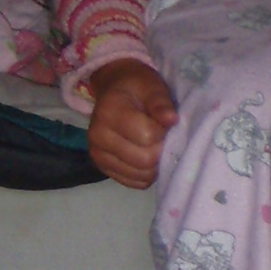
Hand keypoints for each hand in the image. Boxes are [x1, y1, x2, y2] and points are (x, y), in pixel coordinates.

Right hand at [85, 58, 177, 188]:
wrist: (114, 91)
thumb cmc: (136, 87)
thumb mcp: (152, 87)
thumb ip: (161, 103)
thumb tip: (172, 120)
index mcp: (109, 112)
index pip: (148, 136)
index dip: (164, 132)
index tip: (164, 122)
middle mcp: (98, 137)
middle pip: (144, 160)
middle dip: (161, 150)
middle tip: (163, 137)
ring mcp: (98, 156)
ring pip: (140, 175)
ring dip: (155, 165)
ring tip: (155, 145)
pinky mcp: (103, 169)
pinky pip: (134, 183)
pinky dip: (146, 174)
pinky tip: (147, 156)